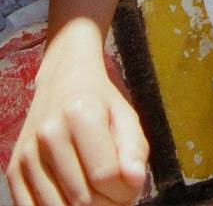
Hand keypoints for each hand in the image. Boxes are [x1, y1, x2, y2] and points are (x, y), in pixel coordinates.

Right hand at [7, 64, 148, 205]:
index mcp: (80, 114)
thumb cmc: (100, 104)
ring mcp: (27, 153)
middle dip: (107, 203)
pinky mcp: (14, 171)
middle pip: (83, 199)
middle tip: (114, 190)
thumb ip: (135, 149)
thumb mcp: (126, 116)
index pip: (106, 176)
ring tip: (96, 192)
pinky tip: (72, 196)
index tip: (130, 181)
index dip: (126, 188)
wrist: (62, 83)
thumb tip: (135, 180)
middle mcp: (49, 133)